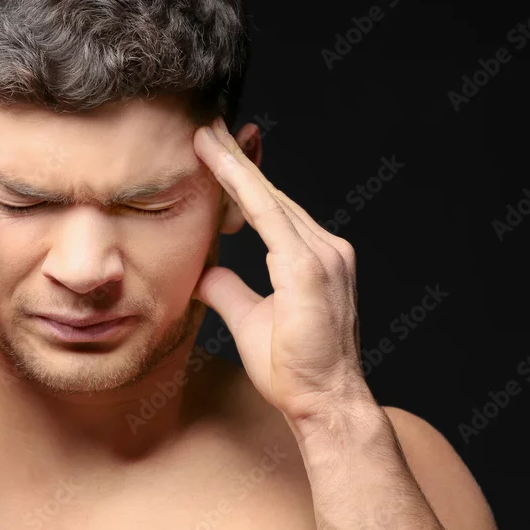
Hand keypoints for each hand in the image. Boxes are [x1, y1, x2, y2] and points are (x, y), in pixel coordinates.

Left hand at [191, 117, 370, 423]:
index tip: (217, 149)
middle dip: (237, 159)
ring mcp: (322, 255)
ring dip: (233, 164)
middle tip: (206, 126)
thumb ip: (231, 290)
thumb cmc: (294, 368)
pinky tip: (218, 164)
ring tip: (204, 135)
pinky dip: (242, 186)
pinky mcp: (309, 267)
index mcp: (314, 258)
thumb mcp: (251, 320)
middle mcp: (324, 248)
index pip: (272, 208)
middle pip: (271, 194)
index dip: (244, 178)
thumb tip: (206, 272)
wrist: (325, 403)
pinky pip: (268, 216)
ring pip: (269, 197)